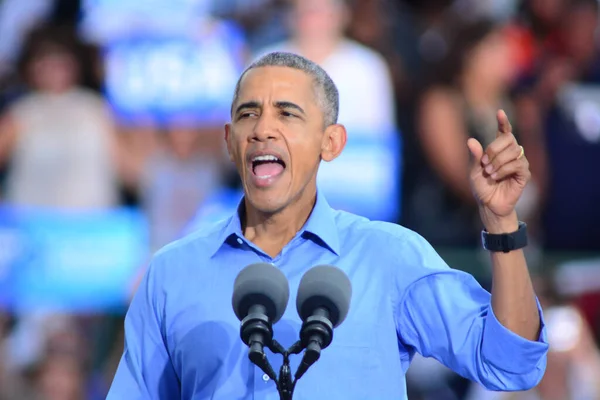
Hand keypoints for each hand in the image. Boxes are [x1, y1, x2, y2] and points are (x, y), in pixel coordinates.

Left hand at [467, 110, 530, 231]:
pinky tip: (496, 177)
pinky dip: (504, 169)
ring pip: (514, 151)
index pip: (504, 131)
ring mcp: (520, 162)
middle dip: (494, 149)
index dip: (503, 122)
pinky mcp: (524, 174)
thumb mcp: (474, 171)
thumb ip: (475, 156)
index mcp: (499, 150)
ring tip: (489, 173)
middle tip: (484, 163)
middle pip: (509, 138)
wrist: (488, 204)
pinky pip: (518, 164)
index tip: (500, 112)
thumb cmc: (481, 187)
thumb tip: (470, 140)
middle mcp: (511, 153)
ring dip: (498, 161)